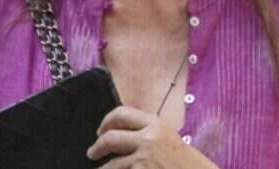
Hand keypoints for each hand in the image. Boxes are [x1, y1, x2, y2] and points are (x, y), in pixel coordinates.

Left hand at [87, 106, 218, 168]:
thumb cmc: (186, 163)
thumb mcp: (168, 139)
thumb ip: (146, 132)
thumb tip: (118, 132)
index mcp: (155, 124)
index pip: (121, 114)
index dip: (106, 121)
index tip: (100, 131)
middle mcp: (148, 139)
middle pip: (110, 138)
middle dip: (98, 147)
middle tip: (92, 152)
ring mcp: (144, 159)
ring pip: (112, 164)